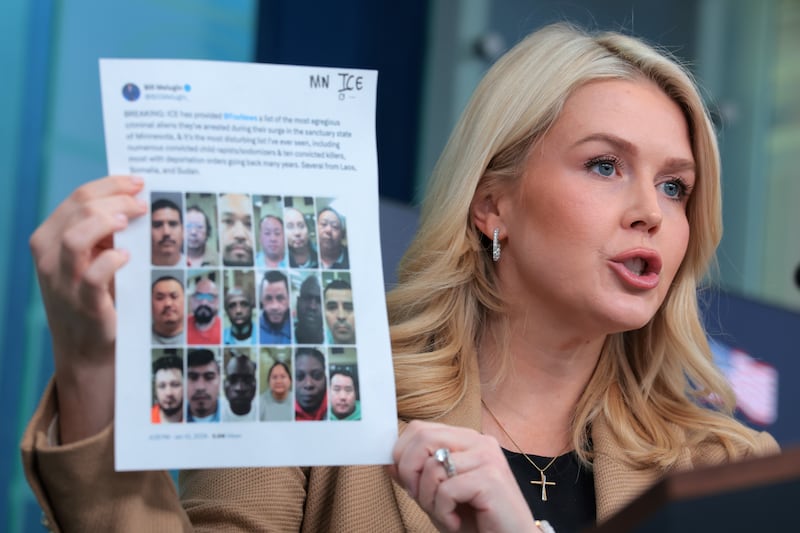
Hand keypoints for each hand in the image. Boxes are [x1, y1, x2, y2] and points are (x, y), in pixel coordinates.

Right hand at [30, 176, 145, 441]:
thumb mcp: (92, 256)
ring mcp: (62, 281)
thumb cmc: (95, 293)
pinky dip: (112, 261)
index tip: (138, 182)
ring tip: (131, 222)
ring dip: (108, 223)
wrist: (87, 346)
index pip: (78, 196)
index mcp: (49, 236)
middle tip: (142, 203)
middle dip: (116, 199)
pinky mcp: (82, 303)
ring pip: (76, 237)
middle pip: (79, 209)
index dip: (112, 185)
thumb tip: (136, 197)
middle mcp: (49, 255)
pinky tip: (127, 257)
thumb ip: (104, 230)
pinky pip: (93, 275)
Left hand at [390, 420, 536, 532]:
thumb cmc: (476, 521)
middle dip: (410, 473)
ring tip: (446, 515)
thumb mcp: (437, 497)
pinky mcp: (491, 477)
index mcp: (466, 440)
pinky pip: (447, 489)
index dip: (402, 455)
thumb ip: (416, 477)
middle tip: (419, 499)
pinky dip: (444, 512)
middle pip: (423, 438)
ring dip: (429, 500)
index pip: (419, 428)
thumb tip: (389, 462)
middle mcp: (479, 441)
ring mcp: (487, 457)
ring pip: (432, 466)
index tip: (408, 484)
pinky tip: (456, 522)